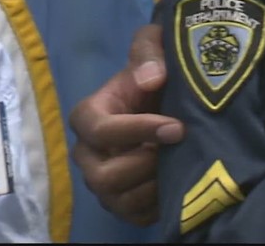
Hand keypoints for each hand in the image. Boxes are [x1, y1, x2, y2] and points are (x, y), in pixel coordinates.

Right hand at [68, 23, 184, 225]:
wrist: (166, 102)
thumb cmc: (154, 75)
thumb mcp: (152, 47)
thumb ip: (149, 53)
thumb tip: (152, 79)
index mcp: (87, 116)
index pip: (99, 131)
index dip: (138, 131)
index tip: (176, 127)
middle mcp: (86, 153)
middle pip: (103, 176)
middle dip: (146, 165)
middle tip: (178, 150)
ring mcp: (100, 182)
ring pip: (118, 200)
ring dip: (153, 185)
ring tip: (178, 163)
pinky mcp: (119, 204)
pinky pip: (134, 216)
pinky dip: (158, 204)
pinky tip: (176, 181)